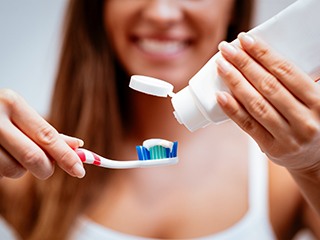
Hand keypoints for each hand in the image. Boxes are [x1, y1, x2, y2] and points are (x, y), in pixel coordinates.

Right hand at [0, 89, 84, 178]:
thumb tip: (77, 145)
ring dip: (20, 169)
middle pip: (34, 158)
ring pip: (14, 171)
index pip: (48, 136)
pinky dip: (4, 169)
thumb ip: (45, 131)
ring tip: (11, 152)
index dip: (67, 156)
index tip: (80, 170)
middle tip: (47, 167)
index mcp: (12, 104)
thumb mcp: (19, 114)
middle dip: (46, 168)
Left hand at [216, 32, 319, 171]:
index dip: (264, 54)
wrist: (315, 158)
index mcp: (319, 101)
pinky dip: (232, 109)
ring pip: (256, 104)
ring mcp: (288, 136)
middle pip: (268, 86)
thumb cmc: (311, 121)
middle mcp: (305, 119)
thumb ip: (295, 84)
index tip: (245, 40)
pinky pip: (248, 125)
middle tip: (226, 49)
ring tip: (221, 66)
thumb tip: (261, 57)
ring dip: (235, 82)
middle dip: (244, 64)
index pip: (286, 71)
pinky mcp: (271, 148)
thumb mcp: (314, 100)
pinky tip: (220, 95)